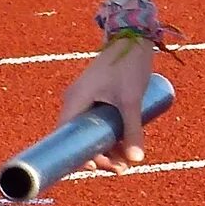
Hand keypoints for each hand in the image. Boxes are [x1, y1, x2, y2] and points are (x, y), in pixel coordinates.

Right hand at [54, 41, 158, 170]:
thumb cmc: (127, 65)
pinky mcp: (98, 96)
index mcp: (75, 101)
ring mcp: (86, 99)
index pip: (67, 138)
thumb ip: (133, 129)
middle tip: (120, 169)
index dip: (79, 156)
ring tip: (128, 163)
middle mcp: (76, 101)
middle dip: (100, 155)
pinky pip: (99, 122)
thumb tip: (137, 160)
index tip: (97, 168)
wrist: (134, 36)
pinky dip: (111, 135)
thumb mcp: (131, 100)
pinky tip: (127, 147)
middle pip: (81, 138)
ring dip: (108, 148)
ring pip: (93, 132)